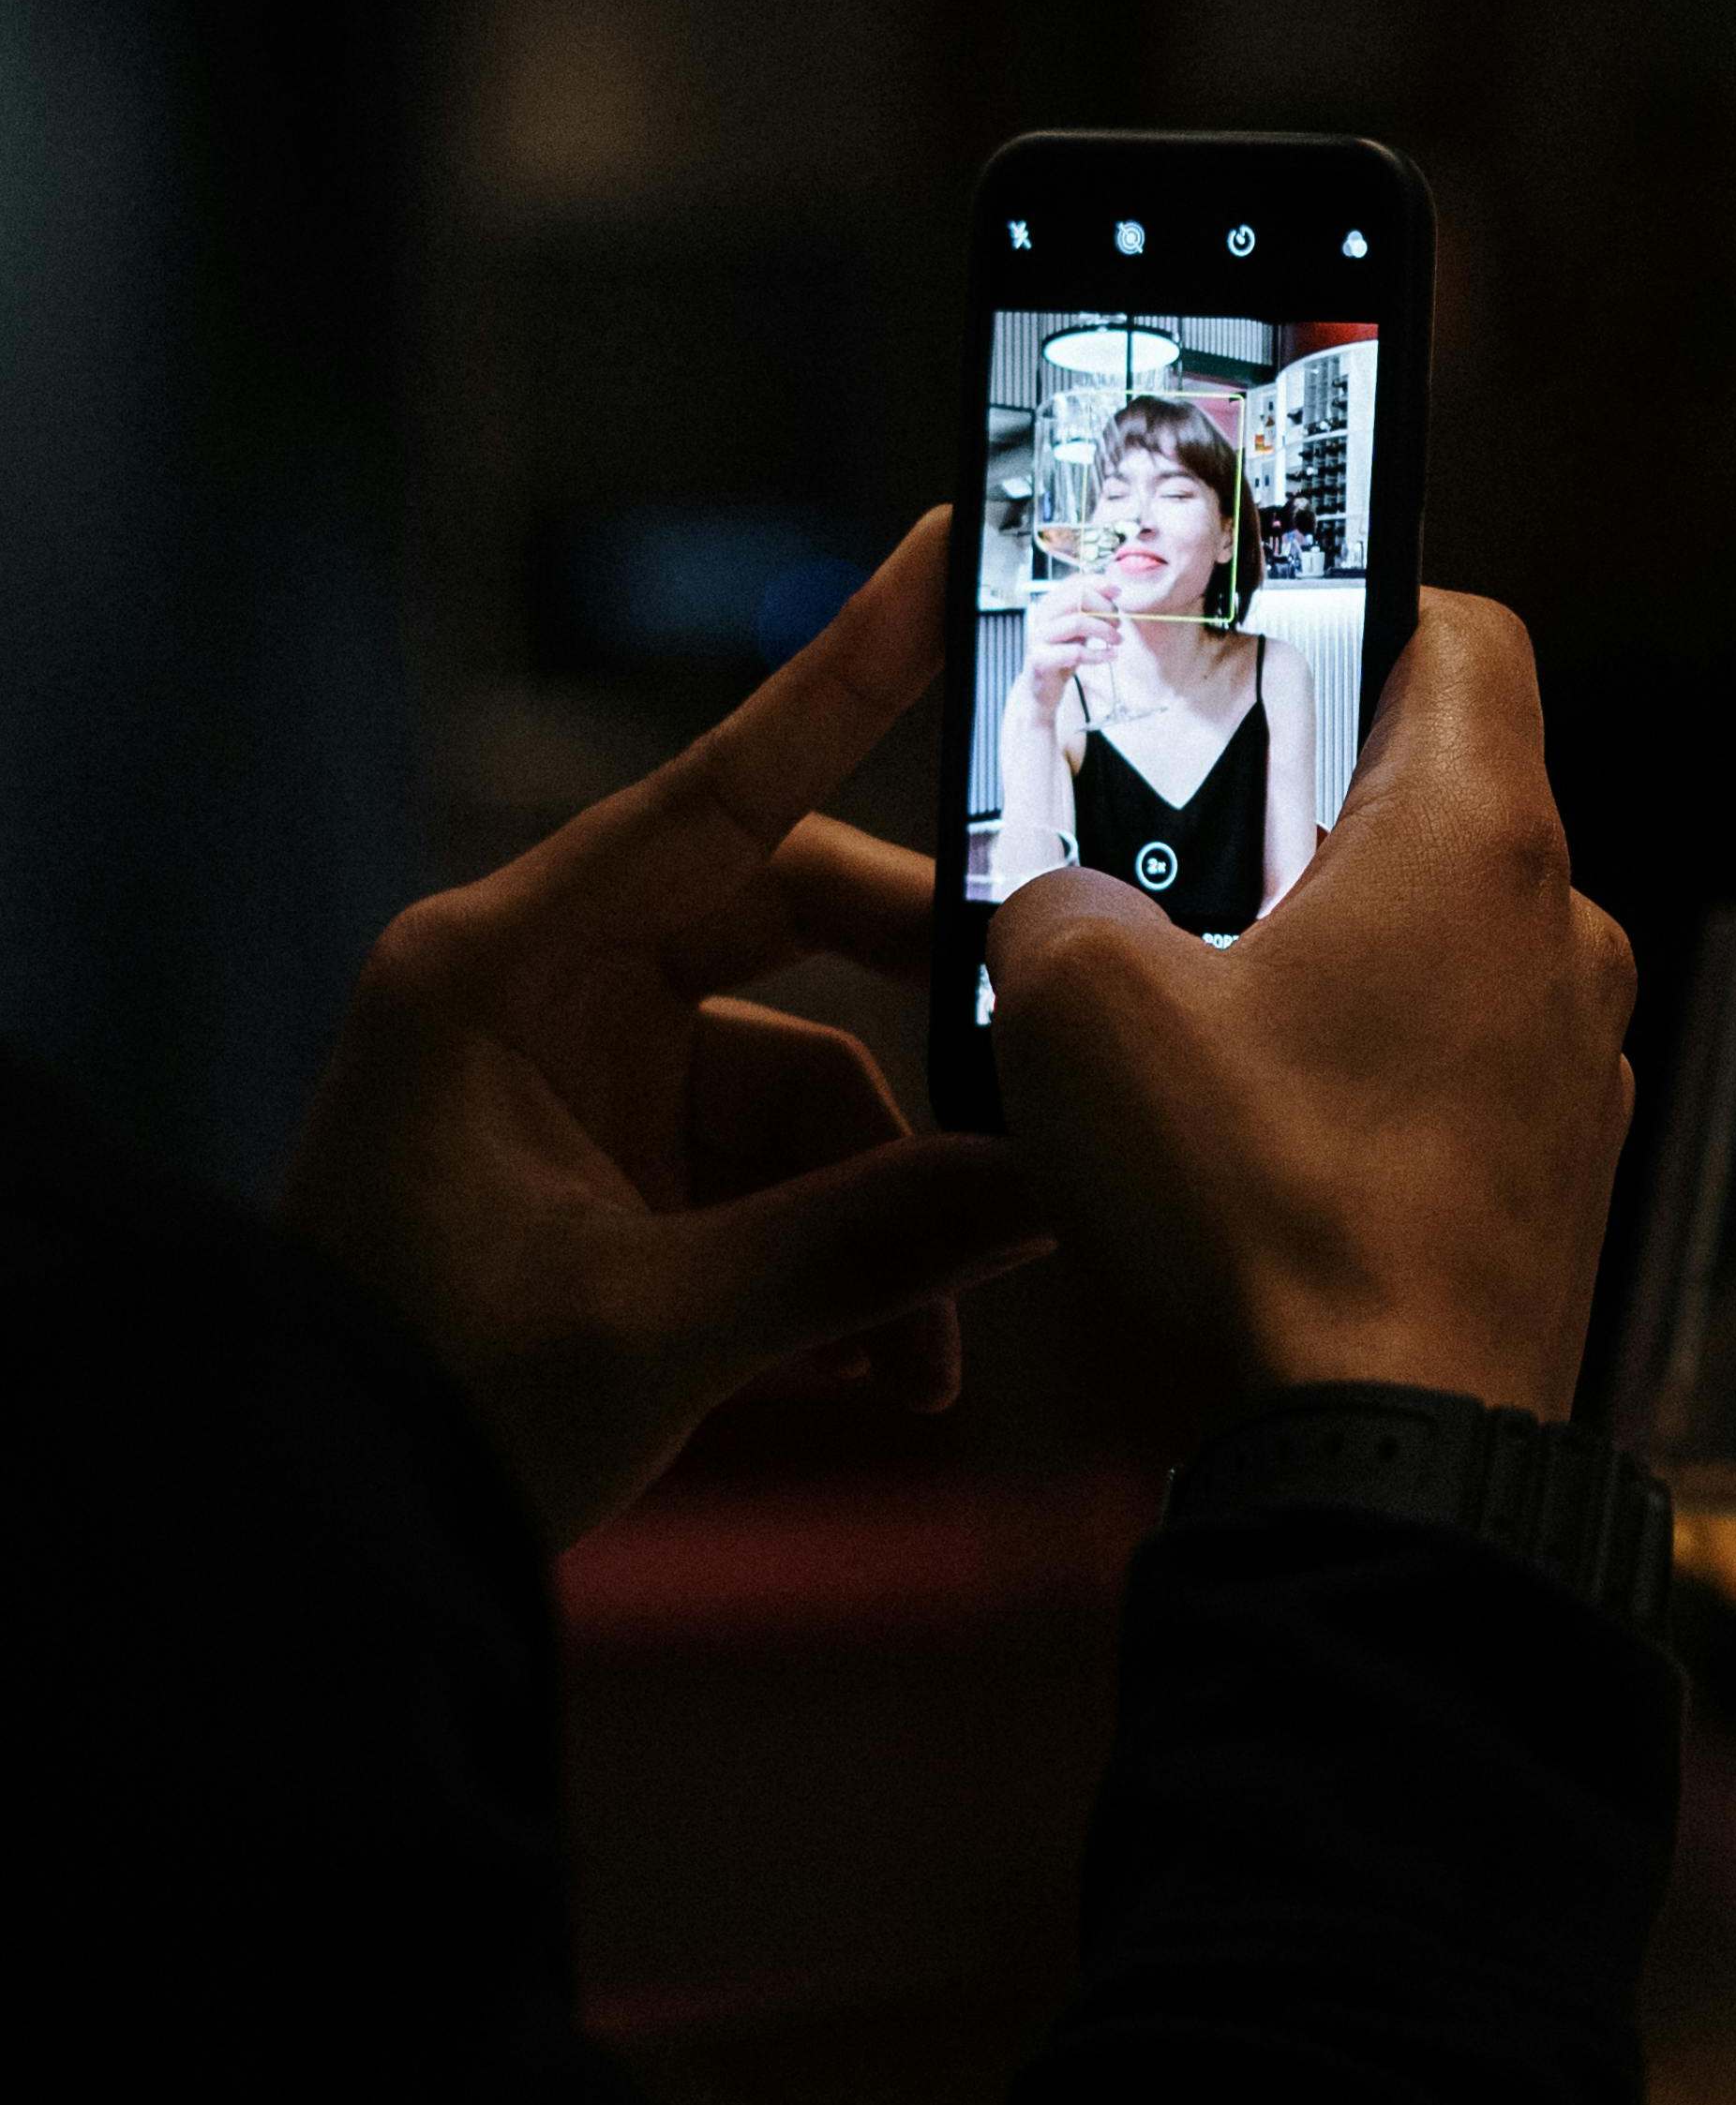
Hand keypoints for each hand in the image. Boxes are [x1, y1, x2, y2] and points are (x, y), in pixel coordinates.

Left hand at [285, 513, 1047, 1544]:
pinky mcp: (623, 1185)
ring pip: (817, 1101)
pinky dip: (844, 1276)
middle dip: (917, 1073)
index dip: (840, 678)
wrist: (316, 1540)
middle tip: (1033, 1123)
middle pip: (800, 946)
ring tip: (912, 1365)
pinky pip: (784, 1188)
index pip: (717, 794)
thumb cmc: (419, 1406)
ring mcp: (591, 1094)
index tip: (939, 563)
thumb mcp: (656, 1329)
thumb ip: (865, 1249)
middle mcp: (551, 1002)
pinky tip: (872, 1378)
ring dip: (889, 1231)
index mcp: (507, 974)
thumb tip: (1048, 1186)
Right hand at [986, 588, 1634, 1437]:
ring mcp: (1578, 1069)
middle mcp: (1564, 935)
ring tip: (1197, 1014)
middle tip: (1173, 848)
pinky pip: (1457, 1074)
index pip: (1465, 632)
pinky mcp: (1558, 1183)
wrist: (1387, 1462)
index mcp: (1481, 840)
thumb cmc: (1258, 1212)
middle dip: (1302, 809)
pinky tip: (1260, 1138)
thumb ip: (1053, 897)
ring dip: (1327, 955)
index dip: (1355, 606)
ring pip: (1444, 949)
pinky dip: (1367, 1073)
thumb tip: (1062, 903)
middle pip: (1438, 800)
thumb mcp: (1079, 1010)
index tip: (1259, 644)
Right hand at [1017, 573, 1121, 722]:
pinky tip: (1111, 656)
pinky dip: (1098, 654)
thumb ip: (1089, 613)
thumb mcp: (1078, 630)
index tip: (1117, 591)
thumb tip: (1112, 593)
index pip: (1073, 584)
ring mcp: (1039, 638)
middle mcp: (1042, 617)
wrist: (1041, 690)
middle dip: (1104, 608)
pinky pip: (1074, 653)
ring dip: (1104, 630)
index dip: (1097, 583)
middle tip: (1119, 622)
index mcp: (1050, 605)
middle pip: (1076, 599)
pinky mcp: (1041, 659)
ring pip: (1076, 622)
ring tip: (1118, 640)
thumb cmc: (1061, 656)